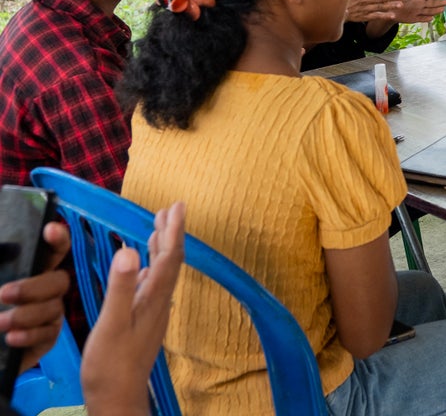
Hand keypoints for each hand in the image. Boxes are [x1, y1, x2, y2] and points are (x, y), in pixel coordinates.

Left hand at [0, 221, 70, 374]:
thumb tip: (3, 250)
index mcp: (34, 270)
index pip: (55, 249)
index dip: (58, 238)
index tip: (49, 230)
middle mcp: (47, 290)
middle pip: (60, 281)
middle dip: (33, 287)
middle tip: (4, 294)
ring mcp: (49, 315)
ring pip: (53, 309)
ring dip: (25, 315)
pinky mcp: (45, 340)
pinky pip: (48, 335)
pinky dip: (30, 335)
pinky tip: (11, 337)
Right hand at [81, 202, 184, 415]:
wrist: (117, 398)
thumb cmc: (111, 365)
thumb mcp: (112, 323)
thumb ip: (120, 287)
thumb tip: (129, 250)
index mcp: (153, 298)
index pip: (170, 256)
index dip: (175, 230)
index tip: (178, 206)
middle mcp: (158, 302)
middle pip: (171, 260)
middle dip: (172, 233)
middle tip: (171, 208)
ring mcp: (152, 312)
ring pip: (162, 272)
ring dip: (162, 247)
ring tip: (159, 227)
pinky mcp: (144, 322)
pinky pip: (152, 285)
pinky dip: (150, 267)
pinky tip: (143, 266)